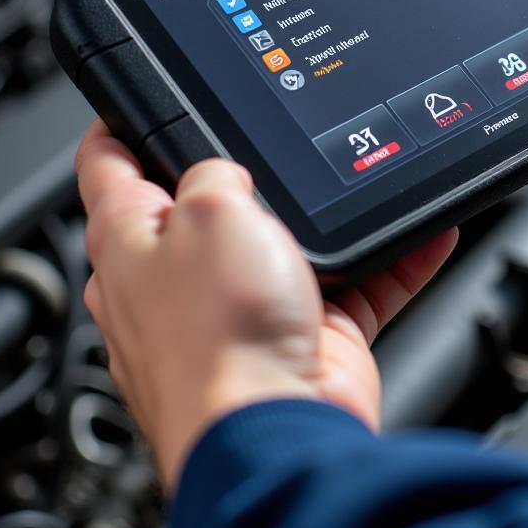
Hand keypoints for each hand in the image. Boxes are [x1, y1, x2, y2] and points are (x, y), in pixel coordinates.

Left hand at [75, 121, 455, 489]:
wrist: (280, 433)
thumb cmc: (219, 339)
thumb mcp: (211, 209)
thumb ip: (214, 172)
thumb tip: (230, 172)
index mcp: (130, 243)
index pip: (109, 164)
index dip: (124, 119)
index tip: (144, 94)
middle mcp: (177, 279)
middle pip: (206, 202)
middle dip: (246, 171)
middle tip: (276, 138)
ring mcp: (238, 310)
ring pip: (285, 243)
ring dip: (326, 219)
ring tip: (359, 180)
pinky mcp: (296, 337)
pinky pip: (346, 286)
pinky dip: (382, 263)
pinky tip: (418, 233)